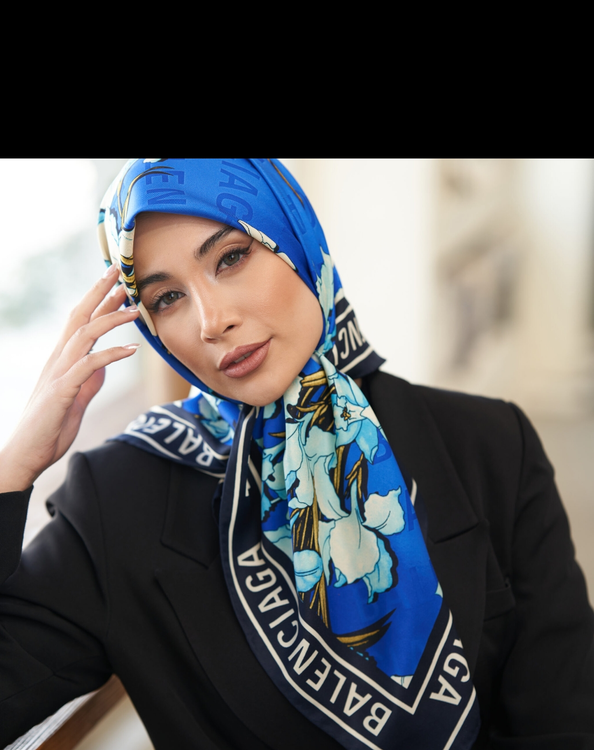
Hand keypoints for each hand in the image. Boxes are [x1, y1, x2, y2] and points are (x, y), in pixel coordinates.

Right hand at [0, 265, 140, 491]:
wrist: (25, 454)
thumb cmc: (49, 428)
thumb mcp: (76, 399)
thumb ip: (88, 382)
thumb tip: (102, 369)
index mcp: (61, 360)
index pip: (80, 321)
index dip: (98, 300)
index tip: (116, 282)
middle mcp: (58, 360)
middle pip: (79, 317)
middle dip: (100, 293)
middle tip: (119, 272)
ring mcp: (58, 373)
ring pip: (84, 335)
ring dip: (111, 320)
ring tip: (135, 310)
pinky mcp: (61, 390)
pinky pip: (88, 366)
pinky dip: (111, 355)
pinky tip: (131, 350)